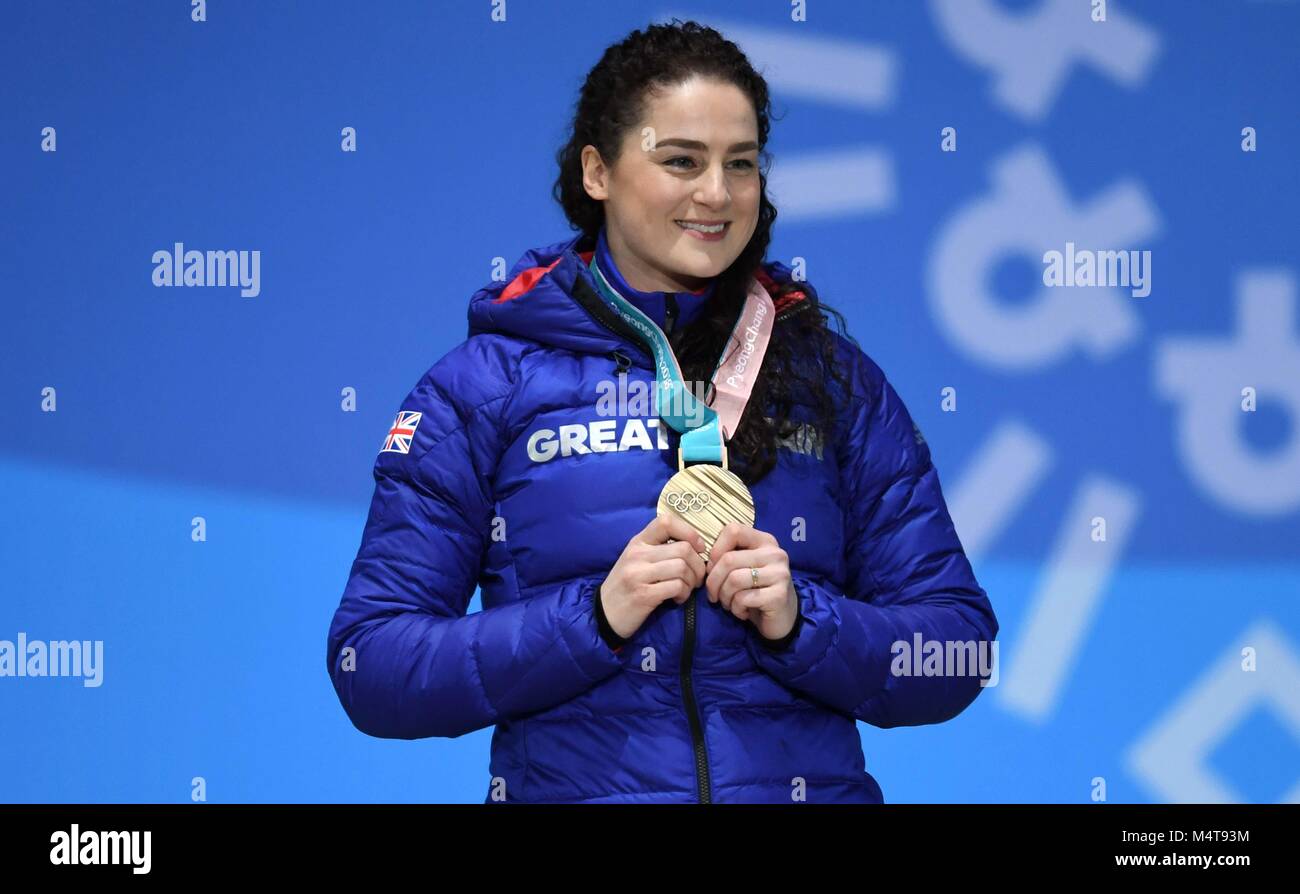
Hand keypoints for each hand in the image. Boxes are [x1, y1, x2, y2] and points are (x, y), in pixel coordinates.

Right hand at [599, 513, 707, 638]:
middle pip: (683, 549)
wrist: (604, 613)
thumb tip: (695, 547)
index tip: (698, 548)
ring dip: (692, 581)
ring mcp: (638, 574)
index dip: (689, 532)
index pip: (665, 522)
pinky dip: (684, 594)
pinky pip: (677, 587)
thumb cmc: (626, 585)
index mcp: (638, 542)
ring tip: (686, 589)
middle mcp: (637, 554)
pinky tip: (677, 599)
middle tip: (696, 578)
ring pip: (682, 568)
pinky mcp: (644, 595)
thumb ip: (660, 550)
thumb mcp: (637, 560)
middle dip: (698, 565)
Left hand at [704, 523, 798, 641]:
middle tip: (714, 596)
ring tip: (730, 604)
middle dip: (714, 581)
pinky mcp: (778, 595)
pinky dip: (736, 608)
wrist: (782, 617)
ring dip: (724, 597)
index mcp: (765, 541)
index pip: (733, 530)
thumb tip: (707, 563)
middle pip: (729, 559)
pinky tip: (743, 612)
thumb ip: (728, 557)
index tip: (712, 568)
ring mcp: (779, 574)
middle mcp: (775, 554)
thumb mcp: (744, 568)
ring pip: (734, 580)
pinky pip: (742, 598)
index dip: (716, 549)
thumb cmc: (757, 590)